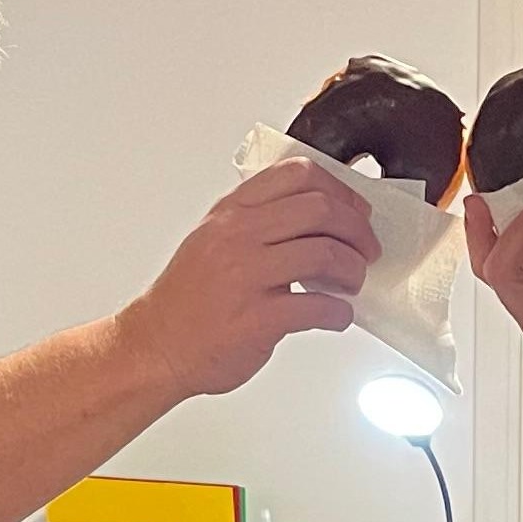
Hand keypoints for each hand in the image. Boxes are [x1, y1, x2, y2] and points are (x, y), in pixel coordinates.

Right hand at [118, 161, 378, 401]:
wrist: (156, 346)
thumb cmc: (187, 300)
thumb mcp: (213, 239)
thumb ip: (257, 222)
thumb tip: (316, 219)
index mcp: (231, 213)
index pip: (297, 175)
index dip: (340, 190)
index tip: (355, 211)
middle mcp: (237, 236)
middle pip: (320, 209)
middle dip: (356, 231)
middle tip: (366, 250)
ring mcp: (246, 276)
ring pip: (325, 253)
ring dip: (353, 270)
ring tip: (352, 284)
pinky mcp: (256, 319)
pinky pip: (317, 307)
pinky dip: (339, 313)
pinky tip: (336, 317)